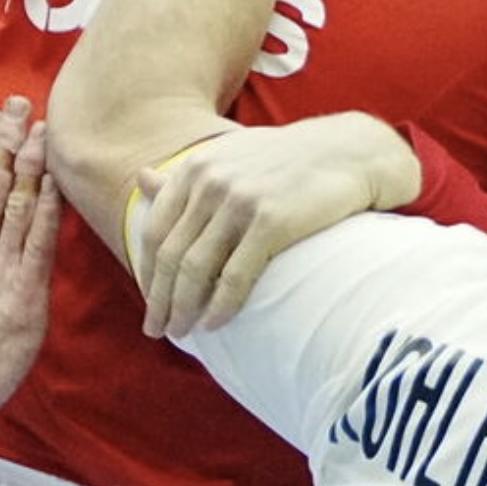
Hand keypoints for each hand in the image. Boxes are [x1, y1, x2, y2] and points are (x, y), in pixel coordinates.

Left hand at [133, 112, 418, 338]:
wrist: (346, 152)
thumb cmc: (285, 160)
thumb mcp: (228, 157)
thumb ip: (185, 175)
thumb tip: (140, 179)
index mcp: (196, 167)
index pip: (156, 230)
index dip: (147, 273)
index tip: (150, 302)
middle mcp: (211, 182)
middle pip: (172, 254)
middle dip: (160, 299)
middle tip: (157, 330)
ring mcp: (241, 201)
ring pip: (197, 268)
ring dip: (184, 307)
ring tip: (181, 333)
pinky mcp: (272, 221)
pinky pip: (236, 275)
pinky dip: (221, 305)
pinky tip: (214, 325)